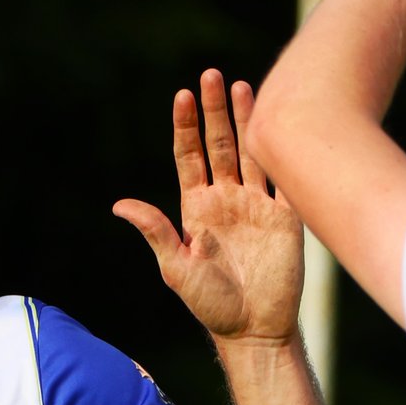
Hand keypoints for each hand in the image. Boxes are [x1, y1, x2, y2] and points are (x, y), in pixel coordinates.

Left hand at [114, 70, 304, 345]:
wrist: (255, 330)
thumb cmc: (211, 305)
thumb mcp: (176, 268)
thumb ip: (155, 231)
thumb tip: (120, 204)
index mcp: (197, 209)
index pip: (189, 156)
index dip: (185, 126)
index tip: (182, 96)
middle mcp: (226, 200)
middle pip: (219, 144)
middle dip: (214, 110)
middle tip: (211, 75)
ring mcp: (257, 206)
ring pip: (251, 153)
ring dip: (246, 120)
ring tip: (242, 85)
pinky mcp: (286, 217)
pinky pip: (284, 178)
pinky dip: (282, 151)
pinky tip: (280, 124)